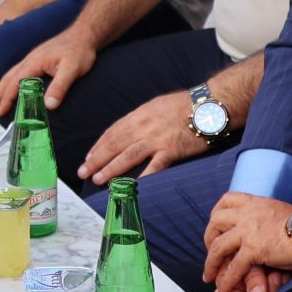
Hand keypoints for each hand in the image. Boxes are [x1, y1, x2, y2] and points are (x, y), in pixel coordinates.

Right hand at [0, 28, 98, 119]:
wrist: (84, 34)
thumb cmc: (79, 51)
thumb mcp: (72, 70)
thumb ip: (59, 87)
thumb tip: (49, 106)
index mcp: (35, 62)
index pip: (16, 82)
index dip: (7, 98)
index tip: (0, 111)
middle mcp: (30, 59)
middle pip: (8, 78)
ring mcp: (32, 58)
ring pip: (11, 75)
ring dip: (2, 89)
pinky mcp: (37, 59)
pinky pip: (18, 72)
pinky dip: (10, 83)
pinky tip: (12, 89)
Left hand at [78, 90, 209, 183]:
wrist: (208, 104)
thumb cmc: (184, 105)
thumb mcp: (156, 106)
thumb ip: (141, 119)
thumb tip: (128, 132)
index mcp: (139, 115)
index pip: (112, 132)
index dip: (98, 147)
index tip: (88, 158)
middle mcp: (144, 126)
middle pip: (114, 144)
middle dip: (96, 160)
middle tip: (83, 172)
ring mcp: (157, 138)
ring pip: (128, 155)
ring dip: (111, 169)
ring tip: (98, 180)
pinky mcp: (172, 149)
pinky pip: (155, 165)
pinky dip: (143, 176)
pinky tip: (133, 186)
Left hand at [201, 192, 291, 291]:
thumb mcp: (284, 213)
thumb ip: (270, 218)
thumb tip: (271, 226)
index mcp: (256, 202)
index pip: (228, 200)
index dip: (218, 214)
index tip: (216, 226)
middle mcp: (248, 213)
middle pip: (216, 221)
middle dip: (209, 237)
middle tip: (211, 252)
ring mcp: (248, 230)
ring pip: (218, 246)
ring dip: (211, 263)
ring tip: (209, 276)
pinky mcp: (253, 249)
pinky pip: (233, 267)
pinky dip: (226, 281)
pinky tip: (223, 290)